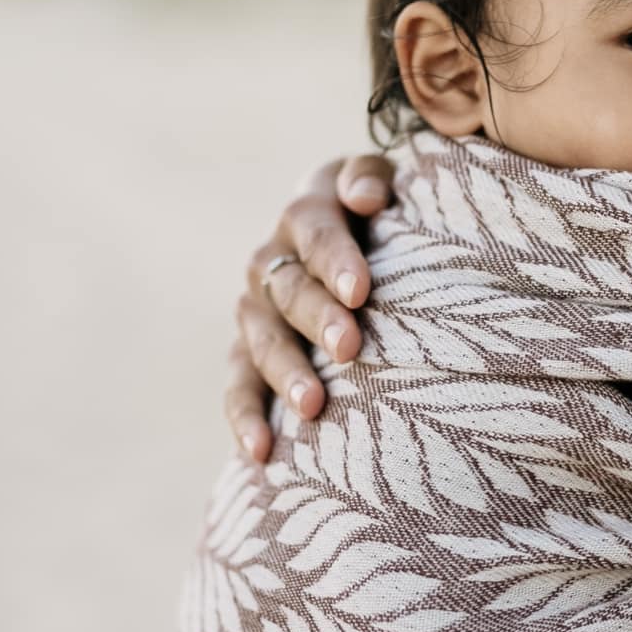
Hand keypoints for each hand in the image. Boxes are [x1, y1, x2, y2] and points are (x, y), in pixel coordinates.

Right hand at [227, 155, 394, 460]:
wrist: (369, 237)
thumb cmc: (393, 210)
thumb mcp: (390, 181)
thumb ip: (373, 179)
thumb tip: (363, 197)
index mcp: (309, 208)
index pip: (315, 229)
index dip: (335, 259)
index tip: (361, 291)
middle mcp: (274, 255)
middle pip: (288, 288)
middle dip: (317, 319)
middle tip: (349, 348)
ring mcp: (257, 306)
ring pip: (260, 339)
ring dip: (285, 373)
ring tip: (313, 406)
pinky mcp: (249, 350)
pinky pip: (239, 384)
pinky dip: (245, 417)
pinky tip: (260, 452)